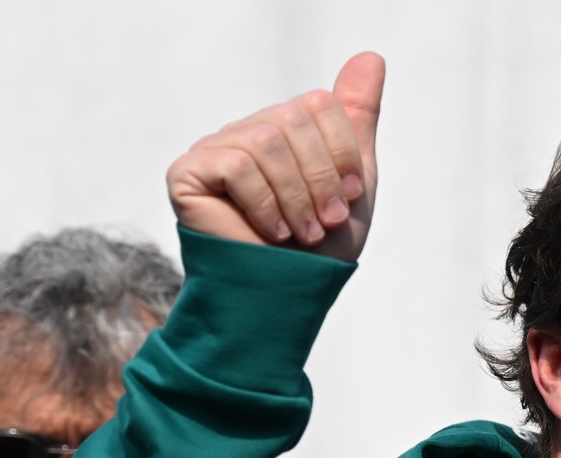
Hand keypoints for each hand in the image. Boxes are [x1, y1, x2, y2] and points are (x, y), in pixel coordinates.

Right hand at [166, 52, 383, 261]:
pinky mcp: (188, 171)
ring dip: (295, 197)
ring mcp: (217, 148)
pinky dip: (264, 205)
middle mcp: (250, 130)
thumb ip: (357, 120)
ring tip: (301, 234)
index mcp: (287, 129)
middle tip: (324, 224)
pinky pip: (236, 165)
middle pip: (293, 118)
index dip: (342, 154)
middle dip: (320, 179)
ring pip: (267, 142)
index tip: (349, 199)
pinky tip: (270, 234)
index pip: (320, 103)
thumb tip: (372, 57)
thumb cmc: (318, 251)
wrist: (283, 298)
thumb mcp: (352, 182)